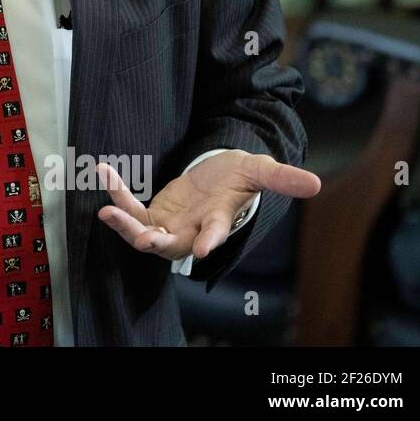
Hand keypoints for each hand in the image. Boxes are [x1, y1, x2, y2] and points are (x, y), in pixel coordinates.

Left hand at [96, 151, 320, 261]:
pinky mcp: (154, 214)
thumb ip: (281, 178)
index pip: (215, 234)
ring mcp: (170, 224)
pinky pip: (132, 208)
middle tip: (140, 237)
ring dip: (125, 224)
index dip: (209, 241)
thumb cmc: (240, 176)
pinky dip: (118, 194)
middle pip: (170, 245)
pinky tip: (105, 171)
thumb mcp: (260, 170)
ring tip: (107, 211)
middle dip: (153, 242)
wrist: (220, 174)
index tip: (201, 250)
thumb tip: (314, 183)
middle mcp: (192, 229)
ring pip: (144, 233)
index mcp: (217, 220)